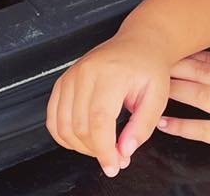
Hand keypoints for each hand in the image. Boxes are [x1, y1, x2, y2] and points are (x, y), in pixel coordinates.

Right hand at [46, 30, 172, 175]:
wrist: (138, 42)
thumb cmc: (148, 66)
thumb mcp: (157, 96)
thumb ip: (142, 126)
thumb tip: (124, 151)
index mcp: (111, 73)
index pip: (99, 121)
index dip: (104, 150)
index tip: (114, 165)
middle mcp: (87, 72)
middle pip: (80, 127)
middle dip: (96, 151)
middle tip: (114, 157)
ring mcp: (71, 75)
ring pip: (63, 126)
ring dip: (80, 147)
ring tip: (101, 147)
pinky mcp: (63, 81)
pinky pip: (52, 117)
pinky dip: (63, 135)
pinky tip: (81, 139)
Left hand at [158, 42, 209, 176]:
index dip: (193, 54)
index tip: (176, 49)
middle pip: (203, 71)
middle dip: (178, 65)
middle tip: (155, 62)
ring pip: (200, 94)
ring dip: (175, 89)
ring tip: (154, 87)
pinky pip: (204, 129)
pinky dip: (182, 126)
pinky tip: (165, 123)